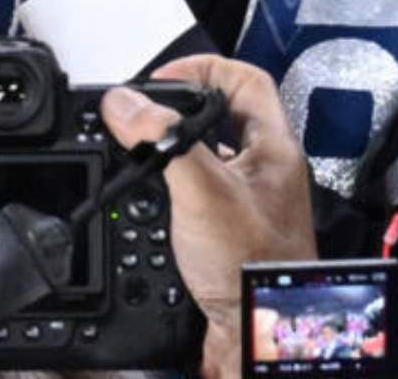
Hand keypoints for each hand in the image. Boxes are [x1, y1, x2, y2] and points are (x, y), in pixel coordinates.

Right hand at [101, 55, 315, 378]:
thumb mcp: (201, 190)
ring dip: (171, 147)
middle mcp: (265, 171)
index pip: (246, 79)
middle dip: (178, 106)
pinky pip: (197, 189)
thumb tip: (124, 103)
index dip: (202, 66)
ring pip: (208, 153)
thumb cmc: (253, 267)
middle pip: (223, 113)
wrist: (256, 330)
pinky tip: (150, 196)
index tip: (161, 80)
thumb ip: (162, 140)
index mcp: (273, 148)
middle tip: (144, 112)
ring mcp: (249, 201)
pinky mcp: (229, 230)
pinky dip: (170, 185)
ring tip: (141, 148)